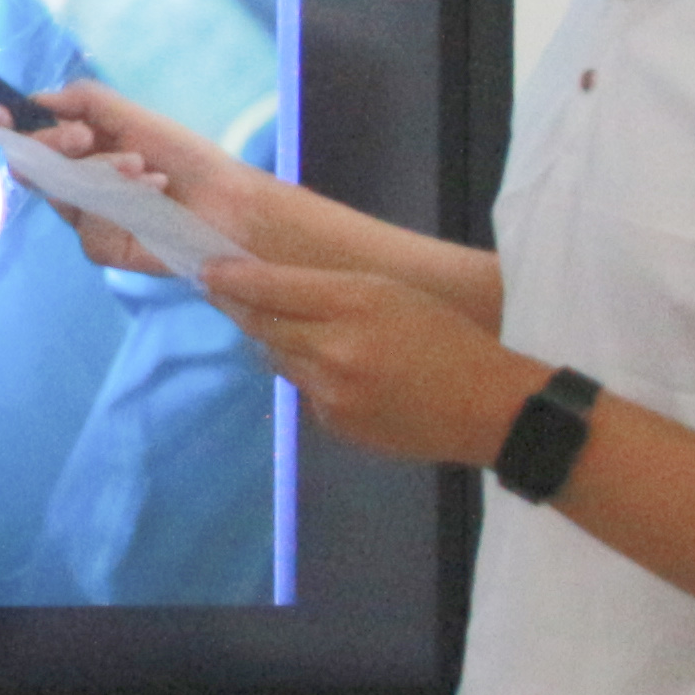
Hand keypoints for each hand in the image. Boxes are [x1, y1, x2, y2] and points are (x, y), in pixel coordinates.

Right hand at [17, 76, 279, 268]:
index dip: (14, 130)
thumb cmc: (186, 157)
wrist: (228, 202)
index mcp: (82, 150)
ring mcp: (88, 218)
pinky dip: (119, 212)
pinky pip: (88, 231)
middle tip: (84, 138)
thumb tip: (38, 98)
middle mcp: (79, 184)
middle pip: (36, 169)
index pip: (34, 141)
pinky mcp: (104, 247)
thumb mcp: (134, 117)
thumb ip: (85, 101)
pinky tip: (151, 201)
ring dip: (102, 177)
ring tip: (143, 169)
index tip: (4, 118)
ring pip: (64, 199)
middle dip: (55, 147)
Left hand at [195, 256, 545, 468]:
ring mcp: (330, 392)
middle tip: (220, 292)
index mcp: (354, 303)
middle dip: (238, 307)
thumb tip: (269, 293)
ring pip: (279, 360)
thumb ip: (330, 293)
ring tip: (298, 330)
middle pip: (262, 325)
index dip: (233, 278)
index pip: (271, 287)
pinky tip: (342, 374)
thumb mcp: (392, 294)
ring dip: (278, 343)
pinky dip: (310, 377)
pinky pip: (304, 392)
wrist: (488, 408)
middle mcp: (333, 348)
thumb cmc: (447, 338)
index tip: (206, 269)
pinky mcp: (335, 424)